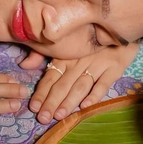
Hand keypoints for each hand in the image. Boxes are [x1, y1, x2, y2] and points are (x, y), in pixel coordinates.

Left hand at [21, 44, 139, 123]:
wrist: (119, 25)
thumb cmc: (89, 37)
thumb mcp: (65, 43)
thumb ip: (42, 54)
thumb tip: (23, 65)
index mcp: (66, 56)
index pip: (50, 76)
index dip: (41, 92)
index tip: (33, 107)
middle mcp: (79, 60)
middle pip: (63, 84)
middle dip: (52, 102)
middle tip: (43, 118)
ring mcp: (98, 64)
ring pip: (81, 85)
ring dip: (69, 101)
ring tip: (60, 115)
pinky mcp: (115, 67)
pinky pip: (104, 82)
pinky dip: (95, 95)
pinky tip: (85, 106)